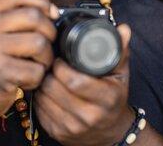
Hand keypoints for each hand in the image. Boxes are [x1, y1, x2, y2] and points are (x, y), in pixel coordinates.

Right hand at [0, 0, 58, 117]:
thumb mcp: (0, 28)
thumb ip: (18, 4)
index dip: (41, 1)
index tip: (52, 14)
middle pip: (33, 16)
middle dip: (49, 32)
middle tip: (47, 45)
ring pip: (38, 42)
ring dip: (46, 58)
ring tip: (37, 64)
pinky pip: (35, 69)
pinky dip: (38, 77)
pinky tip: (27, 79)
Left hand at [34, 24, 132, 145]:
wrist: (111, 132)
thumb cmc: (113, 97)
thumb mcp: (120, 73)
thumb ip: (120, 49)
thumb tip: (124, 29)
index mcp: (106, 98)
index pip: (75, 81)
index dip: (62, 67)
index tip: (59, 59)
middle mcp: (89, 116)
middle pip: (55, 88)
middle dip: (49, 73)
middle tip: (50, 64)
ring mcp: (72, 128)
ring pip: (44, 98)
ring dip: (42, 83)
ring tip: (47, 74)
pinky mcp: (58, 134)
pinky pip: (39, 110)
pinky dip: (39, 97)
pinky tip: (45, 89)